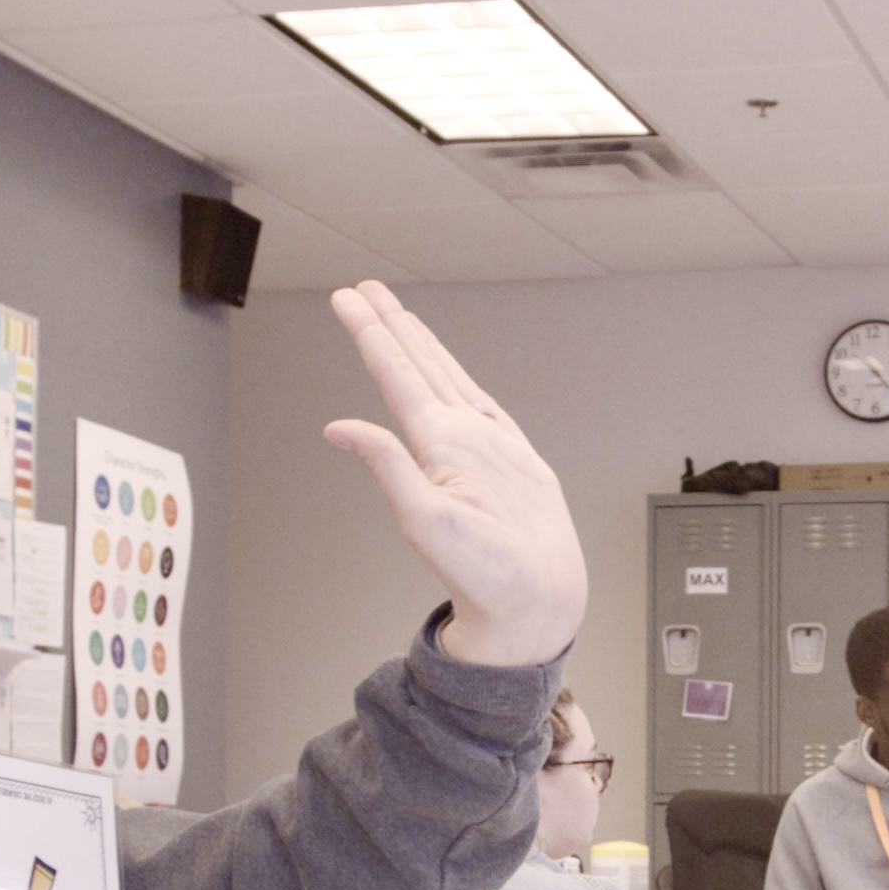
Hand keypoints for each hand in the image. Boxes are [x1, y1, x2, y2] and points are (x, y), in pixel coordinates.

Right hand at [321, 282, 586, 669]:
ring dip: (424, 345)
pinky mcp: (521, 459)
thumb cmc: (489, 573)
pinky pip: (484, 402)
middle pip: (424, 362)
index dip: (368, 332)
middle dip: (391, 322)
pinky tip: (455, 378)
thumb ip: (384, 465)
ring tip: (402, 318)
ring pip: (455, 377)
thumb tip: (343, 428)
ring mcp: (502, 443)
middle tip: (365, 290)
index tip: (347, 300)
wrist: (545, 600)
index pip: (397, 372)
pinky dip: (460, 379)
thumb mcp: (421, 522)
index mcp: (448, 441)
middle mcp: (478, 432)